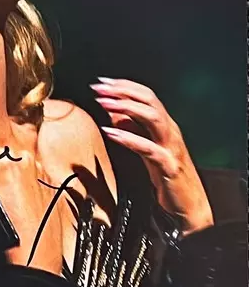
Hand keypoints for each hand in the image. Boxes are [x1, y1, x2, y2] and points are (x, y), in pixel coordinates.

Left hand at [90, 77, 213, 235]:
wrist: (188, 204)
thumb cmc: (165, 172)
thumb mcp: (145, 145)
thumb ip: (131, 127)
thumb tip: (113, 111)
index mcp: (164, 123)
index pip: (146, 95)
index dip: (124, 86)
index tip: (102, 82)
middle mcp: (170, 130)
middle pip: (149, 100)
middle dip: (122, 91)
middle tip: (99, 88)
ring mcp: (170, 147)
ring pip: (153, 117)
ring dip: (125, 107)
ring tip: (103, 103)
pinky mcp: (168, 165)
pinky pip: (149, 148)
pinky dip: (129, 138)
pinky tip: (111, 133)